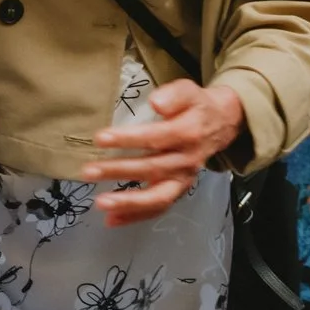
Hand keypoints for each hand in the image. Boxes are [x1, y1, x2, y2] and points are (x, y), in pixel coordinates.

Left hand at [78, 80, 245, 226]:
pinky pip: (157, 208)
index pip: (155, 138)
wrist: (219, 125)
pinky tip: (111, 219)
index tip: (100, 138)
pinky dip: (135, 216)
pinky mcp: (178, 191)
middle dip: (118, 171)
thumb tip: (156, 103)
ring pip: (157, 197)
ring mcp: (183, 180)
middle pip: (151, 168)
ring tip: (100, 203)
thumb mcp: (188, 90)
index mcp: (188, 133)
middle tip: (89, 171)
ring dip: (128, 203)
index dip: (127, 139)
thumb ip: (173, 95)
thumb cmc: (195, 106)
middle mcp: (186, 160)